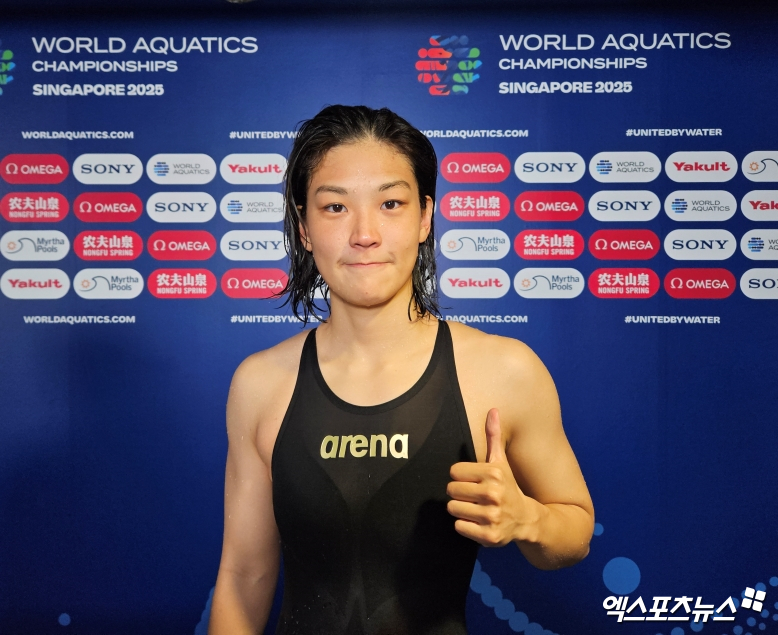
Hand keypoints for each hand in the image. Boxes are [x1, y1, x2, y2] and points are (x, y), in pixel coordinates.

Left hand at [446, 408, 536, 546]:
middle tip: (474, 496)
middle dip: (459, 493)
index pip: (455, 471)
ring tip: (476, 508)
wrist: (527, 519)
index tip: (474, 481)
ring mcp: (491, 517)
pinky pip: (459, 527)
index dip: (462, 476)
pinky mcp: (488, 536)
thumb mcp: (501, 462)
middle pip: (451, 490)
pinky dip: (465, 526)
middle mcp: (494, 494)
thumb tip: (493, 410)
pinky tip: (478, 522)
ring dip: (461, 509)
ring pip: (453, 508)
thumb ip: (494, 436)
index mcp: (494, 473)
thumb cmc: (508, 487)